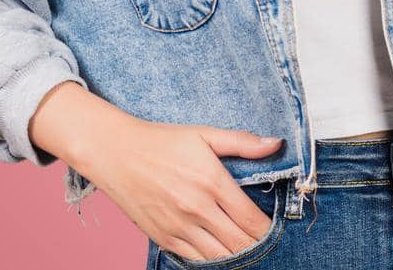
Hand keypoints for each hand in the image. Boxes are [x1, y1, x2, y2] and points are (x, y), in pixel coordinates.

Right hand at [75, 114, 283, 262]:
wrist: (115, 153)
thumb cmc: (162, 141)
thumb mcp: (204, 134)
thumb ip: (242, 142)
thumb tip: (276, 144)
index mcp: (211, 182)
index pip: (250, 219)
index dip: (268, 229)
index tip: (277, 228)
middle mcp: (196, 208)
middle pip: (238, 243)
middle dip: (256, 245)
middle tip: (266, 242)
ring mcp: (178, 227)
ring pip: (218, 256)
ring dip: (236, 256)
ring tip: (246, 248)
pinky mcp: (162, 237)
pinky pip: (193, 260)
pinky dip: (211, 260)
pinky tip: (220, 252)